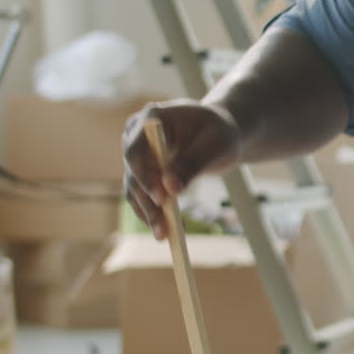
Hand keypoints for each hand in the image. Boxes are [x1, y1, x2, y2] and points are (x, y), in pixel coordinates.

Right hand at [122, 99, 242, 239]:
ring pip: (135, 188)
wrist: (219, 133)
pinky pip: (141, 196)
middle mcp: (136, 136)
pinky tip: (164, 231)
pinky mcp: (143, 173)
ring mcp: (137, 155)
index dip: (145, 175)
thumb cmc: (219, 132)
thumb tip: (171, 189)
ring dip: (148, 213)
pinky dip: (152, 213)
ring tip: (165, 236)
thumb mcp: (214, 144)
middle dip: (148, 201)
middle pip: (133, 172)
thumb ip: (193, 163)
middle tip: (163, 228)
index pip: (137, 149)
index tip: (162, 198)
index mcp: (152, 118)